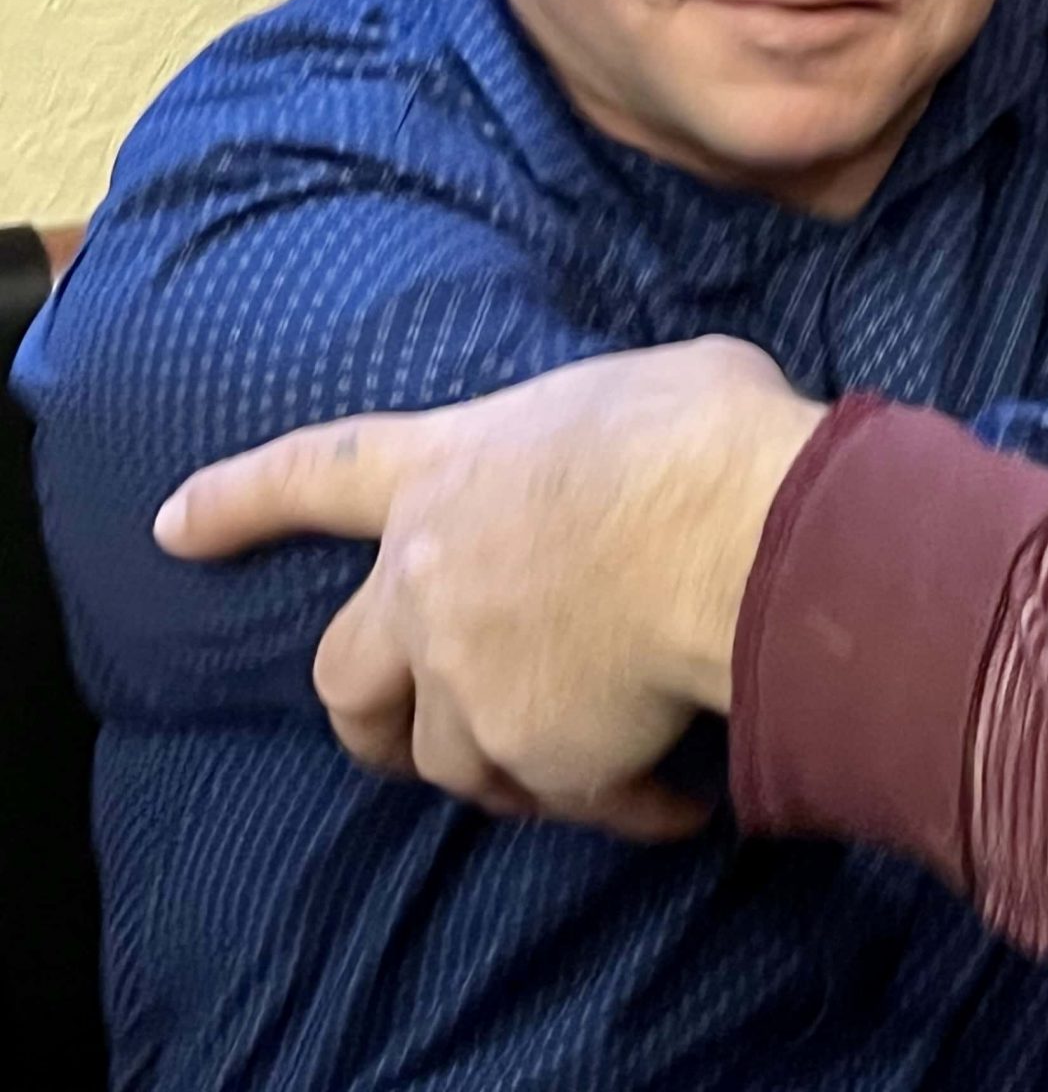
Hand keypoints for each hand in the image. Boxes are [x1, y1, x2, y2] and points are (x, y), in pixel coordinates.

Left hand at [153, 337, 822, 834]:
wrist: (732, 534)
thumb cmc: (695, 436)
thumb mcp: (640, 386)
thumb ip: (608, 432)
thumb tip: (656, 441)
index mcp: (446, 472)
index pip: (315, 477)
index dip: (241, 502)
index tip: (172, 527)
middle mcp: (430, 585)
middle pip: (348, 677)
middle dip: (370, 718)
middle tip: (403, 739)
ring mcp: (471, 682)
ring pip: (451, 760)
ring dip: (507, 768)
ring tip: (583, 769)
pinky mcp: (535, 756)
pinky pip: (576, 802)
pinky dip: (620, 806)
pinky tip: (675, 805)